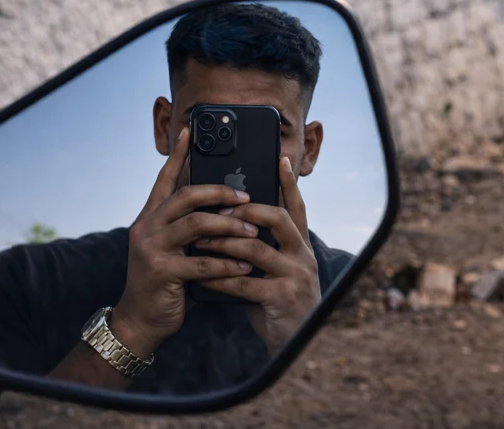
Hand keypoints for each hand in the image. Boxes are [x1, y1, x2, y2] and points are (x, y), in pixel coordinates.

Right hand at [109, 127, 256, 358]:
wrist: (139, 321)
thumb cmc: (163, 282)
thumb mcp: (172, 248)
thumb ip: (188, 227)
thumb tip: (224, 207)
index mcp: (150, 217)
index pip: (165, 178)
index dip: (178, 154)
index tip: (190, 132)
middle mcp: (147, 227)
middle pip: (187, 196)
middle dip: (220, 193)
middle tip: (246, 198)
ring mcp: (152, 248)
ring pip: (197, 225)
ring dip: (230, 227)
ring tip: (253, 233)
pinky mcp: (162, 271)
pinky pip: (203, 262)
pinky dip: (227, 264)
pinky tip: (244, 266)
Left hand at [195, 157, 320, 353]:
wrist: (293, 344)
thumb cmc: (277, 303)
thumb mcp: (275, 271)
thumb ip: (262, 247)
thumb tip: (231, 220)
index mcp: (301, 246)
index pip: (297, 207)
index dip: (289, 183)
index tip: (279, 158)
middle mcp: (303, 256)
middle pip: (277, 218)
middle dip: (245, 210)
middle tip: (219, 207)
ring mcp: (295, 276)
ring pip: (255, 248)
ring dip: (223, 242)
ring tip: (199, 239)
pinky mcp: (282, 297)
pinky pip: (244, 282)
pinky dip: (219, 277)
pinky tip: (202, 275)